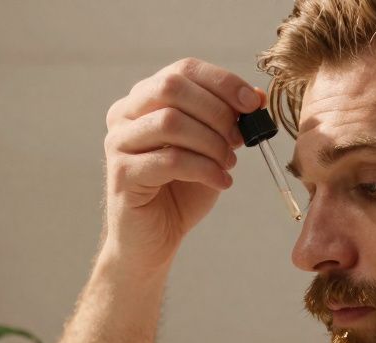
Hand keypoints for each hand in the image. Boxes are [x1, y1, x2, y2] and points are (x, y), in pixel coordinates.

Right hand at [102, 58, 264, 270]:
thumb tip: (257, 96)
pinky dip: (204, 169)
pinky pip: (169, 160)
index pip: (183, 70)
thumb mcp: (211, 149)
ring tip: (228, 164)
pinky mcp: (122, 174)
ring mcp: (118, 143)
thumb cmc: (180, 191)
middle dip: (216, 111)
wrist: (153, 239)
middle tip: (239, 139)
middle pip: (172, 87)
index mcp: (144, 99)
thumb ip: (228, 121)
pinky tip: (222, 182)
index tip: (251, 104)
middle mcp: (124, 115)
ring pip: (170, 122)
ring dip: (211, 142)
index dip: (222, 82)